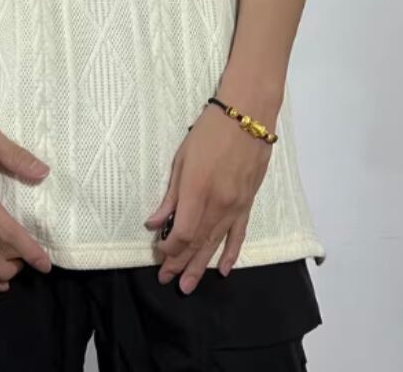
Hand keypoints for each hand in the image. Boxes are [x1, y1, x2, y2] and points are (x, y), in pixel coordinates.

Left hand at [143, 101, 275, 294]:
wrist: (248, 117)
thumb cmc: (209, 132)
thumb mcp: (182, 159)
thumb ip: (170, 195)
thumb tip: (154, 222)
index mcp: (197, 191)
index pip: (182, 232)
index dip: (169, 248)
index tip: (159, 255)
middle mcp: (218, 204)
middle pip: (197, 242)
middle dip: (180, 263)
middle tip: (167, 280)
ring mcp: (236, 206)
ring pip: (216, 244)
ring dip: (201, 266)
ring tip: (188, 286)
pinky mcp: (248, 203)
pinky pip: (238, 235)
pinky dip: (230, 253)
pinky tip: (222, 270)